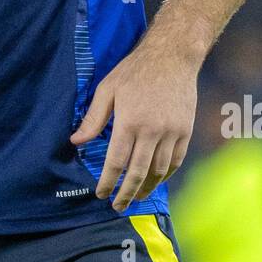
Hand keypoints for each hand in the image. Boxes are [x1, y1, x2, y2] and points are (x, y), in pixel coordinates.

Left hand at [70, 42, 197, 210]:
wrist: (173, 56)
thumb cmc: (135, 71)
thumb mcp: (108, 90)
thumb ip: (93, 119)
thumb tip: (76, 141)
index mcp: (129, 121)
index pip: (116, 162)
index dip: (108, 181)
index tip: (101, 193)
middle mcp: (152, 131)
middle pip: (138, 173)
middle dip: (126, 193)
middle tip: (117, 206)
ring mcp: (172, 132)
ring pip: (159, 171)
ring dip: (147, 188)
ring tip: (136, 197)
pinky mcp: (186, 131)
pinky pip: (175, 161)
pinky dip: (165, 175)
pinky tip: (156, 180)